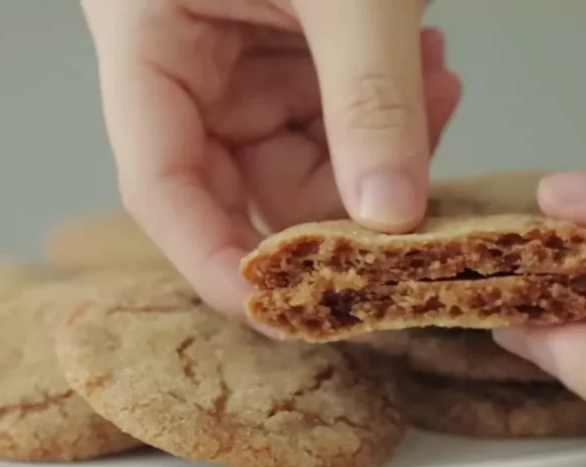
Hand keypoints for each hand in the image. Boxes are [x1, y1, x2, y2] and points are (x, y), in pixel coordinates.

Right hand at [81, 0, 461, 316]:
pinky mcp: (284, 46)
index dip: (213, 261)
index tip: (283, 311)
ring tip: (439, 90)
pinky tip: (434, 73)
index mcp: (145, 35)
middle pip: (236, 183)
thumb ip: (370, 97)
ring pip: (296, 156)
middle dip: (330, 206)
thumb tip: (395, 218)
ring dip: (374, 153)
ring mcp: (235, 55)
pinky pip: (330, 114)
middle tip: (408, 216)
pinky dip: (387, 114)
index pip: (160, 184)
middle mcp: (182, 60)